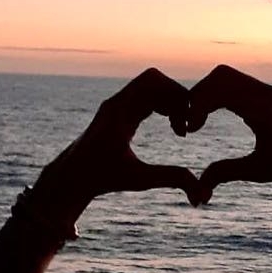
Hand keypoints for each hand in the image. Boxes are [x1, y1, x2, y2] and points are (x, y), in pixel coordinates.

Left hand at [33, 68, 203, 220]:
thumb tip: (200, 192)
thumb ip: (171, 179)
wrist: (71, 178)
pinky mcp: (118, 111)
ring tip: (180, 129)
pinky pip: (145, 96)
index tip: (186, 127)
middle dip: (176, 97)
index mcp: (120, 112)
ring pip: (151, 87)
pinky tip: (171, 128)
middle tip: (186, 125)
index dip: (177, 97)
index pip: (154, 82)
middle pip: (155, 80)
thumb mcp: (139, 180)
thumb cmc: (102, 178)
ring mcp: (117, 105)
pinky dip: (162, 106)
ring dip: (170, 102)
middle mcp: (117, 102)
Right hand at [185, 64, 271, 195]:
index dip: (196, 105)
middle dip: (199, 95)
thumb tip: (198, 185)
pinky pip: (242, 85)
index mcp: (263, 108)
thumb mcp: (261, 171)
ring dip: (211, 94)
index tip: (191, 130)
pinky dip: (224, 96)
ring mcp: (271, 92)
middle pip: (221, 75)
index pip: (219, 89)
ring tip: (201, 121)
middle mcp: (267, 93)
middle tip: (191, 122)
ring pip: (231, 77)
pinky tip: (218, 117)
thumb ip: (227, 172)